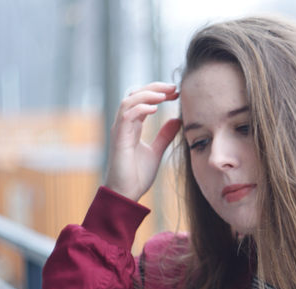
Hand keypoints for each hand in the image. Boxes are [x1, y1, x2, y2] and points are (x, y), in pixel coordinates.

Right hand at [104, 82, 181, 201]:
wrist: (126, 193)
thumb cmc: (137, 175)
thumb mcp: (157, 151)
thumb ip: (165, 135)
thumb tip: (177, 120)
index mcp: (132, 126)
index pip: (143, 100)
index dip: (159, 93)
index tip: (176, 92)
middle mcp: (124, 125)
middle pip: (135, 95)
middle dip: (154, 88)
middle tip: (174, 88)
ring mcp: (120, 130)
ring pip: (128, 101)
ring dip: (147, 94)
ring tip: (165, 95)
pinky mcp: (119, 139)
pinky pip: (126, 116)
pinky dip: (140, 108)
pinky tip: (155, 109)